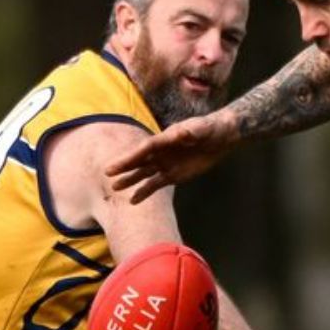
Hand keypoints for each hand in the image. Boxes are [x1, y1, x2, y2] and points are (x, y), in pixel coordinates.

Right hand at [105, 112, 237, 202]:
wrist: (221, 138)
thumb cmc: (211, 129)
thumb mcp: (204, 128)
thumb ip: (193, 131)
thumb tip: (182, 133)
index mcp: (165, 139)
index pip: (145, 149)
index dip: (131, 157)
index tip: (118, 163)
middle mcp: (161, 151)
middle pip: (140, 160)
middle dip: (124, 167)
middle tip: (108, 175)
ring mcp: (165, 164)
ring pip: (144, 173)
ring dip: (130, 180)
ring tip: (115, 188)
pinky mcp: (172, 175)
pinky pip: (155, 184)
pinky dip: (144, 192)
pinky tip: (132, 201)